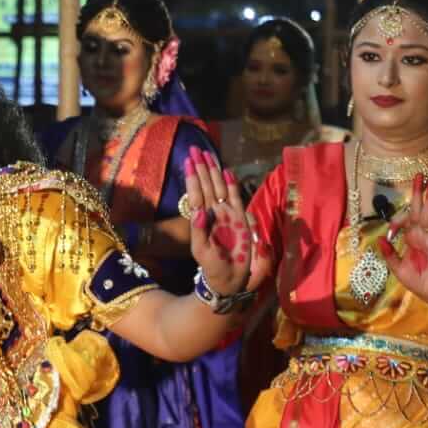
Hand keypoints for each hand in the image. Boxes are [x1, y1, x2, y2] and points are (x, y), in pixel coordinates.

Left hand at [183, 148, 270, 294]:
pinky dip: (232, 184)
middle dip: (201, 167)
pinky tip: (227, 171)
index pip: (196, 193)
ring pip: (219, 187)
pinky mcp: (240, 219)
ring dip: (213, 171)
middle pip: (206, 185)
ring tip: (207, 154)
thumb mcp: (200, 250)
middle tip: (194, 149)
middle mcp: (213, 212)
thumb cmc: (212, 265)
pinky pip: (236, 197)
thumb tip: (198, 211)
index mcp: (202, 218)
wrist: (228, 278)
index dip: (192, 176)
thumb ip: (198, 231)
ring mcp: (226, 214)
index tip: (187, 160)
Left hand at [378, 173, 427, 307]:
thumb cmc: (415, 280)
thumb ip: (389, 254)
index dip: (398, 219)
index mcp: (410, 238)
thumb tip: (381, 239)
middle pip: (418, 210)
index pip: (405, 220)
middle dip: (418, 193)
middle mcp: (420, 235)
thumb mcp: (396, 267)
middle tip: (419, 175)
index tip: (392, 226)